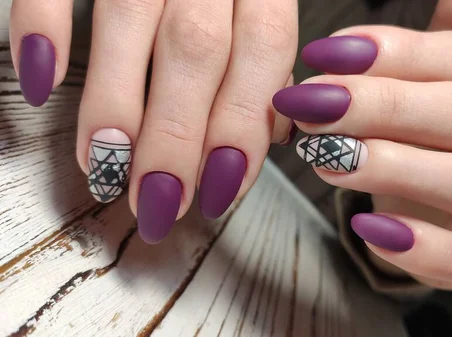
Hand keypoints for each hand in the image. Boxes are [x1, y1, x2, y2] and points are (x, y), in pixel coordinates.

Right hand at [10, 0, 297, 242]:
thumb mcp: (260, 5)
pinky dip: (43, 27)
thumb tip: (269, 135)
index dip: (244, 125)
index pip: (265, 51)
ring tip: (106, 167)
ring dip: (117, 103)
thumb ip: (267, 62)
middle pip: (198, 48)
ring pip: (129, 21)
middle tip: (158, 200)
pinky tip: (43, 82)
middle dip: (177, 136)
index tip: (222, 190)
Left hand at [273, 26, 451, 292]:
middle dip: (386, 108)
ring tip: (329, 158)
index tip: (327, 54)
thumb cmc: (416, 137)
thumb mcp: (424, 84)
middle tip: (315, 106)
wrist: (423, 206)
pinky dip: (425, 248)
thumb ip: (432, 46)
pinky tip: (371, 228)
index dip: (397, 53)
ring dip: (396, 169)